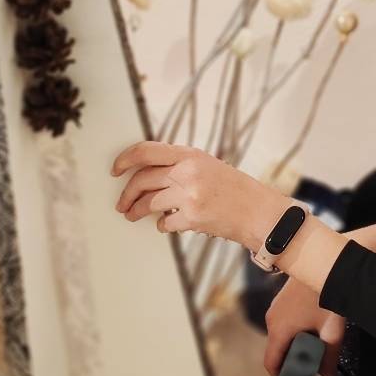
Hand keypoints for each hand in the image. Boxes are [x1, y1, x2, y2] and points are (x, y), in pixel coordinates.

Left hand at [110, 140, 279, 244]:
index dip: (125, 159)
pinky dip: (162, 225)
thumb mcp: (209, 167)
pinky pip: (164, 222)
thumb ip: (180, 167)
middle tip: (122, 204)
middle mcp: (188, 172)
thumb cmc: (236, 191)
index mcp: (191, 155)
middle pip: (142, 179)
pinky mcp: (192, 217)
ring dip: (137, 211)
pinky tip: (165, 225)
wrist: (260, 213)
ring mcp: (189, 195)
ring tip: (132, 215)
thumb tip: (149, 175)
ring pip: (148, 202)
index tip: (115, 169)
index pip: (146, 150)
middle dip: (126, 194)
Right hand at [264, 276, 345, 375]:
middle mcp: (271, 319)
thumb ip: (329, 357)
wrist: (325, 263)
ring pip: (280, 336)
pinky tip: (311, 327)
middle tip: (310, 365)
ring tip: (314, 344)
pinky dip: (293, 330)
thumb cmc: (326, 295)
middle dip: (291, 360)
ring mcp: (274, 308)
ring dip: (293, 344)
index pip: (271, 362)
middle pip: (276, 350)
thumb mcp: (332, 331)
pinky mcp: (280, 300)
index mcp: (279, 330)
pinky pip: (282, 323)